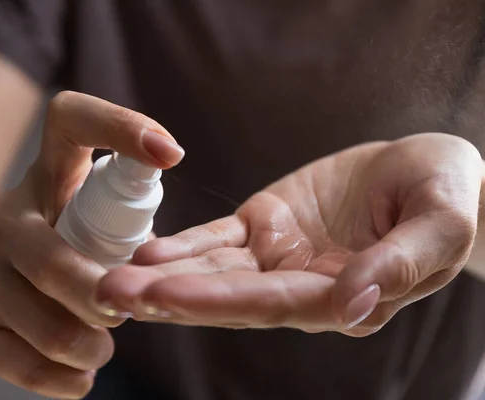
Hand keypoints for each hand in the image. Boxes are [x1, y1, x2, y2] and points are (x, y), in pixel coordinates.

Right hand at [0, 91, 183, 398]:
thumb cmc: (62, 236)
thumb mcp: (90, 210)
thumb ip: (128, 214)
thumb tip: (176, 260)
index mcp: (45, 173)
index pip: (71, 120)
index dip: (120, 126)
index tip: (170, 153)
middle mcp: (0, 214)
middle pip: (54, 261)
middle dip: (104, 296)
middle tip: (128, 309)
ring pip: (42, 322)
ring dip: (88, 344)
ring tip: (103, 347)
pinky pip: (14, 361)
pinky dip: (58, 378)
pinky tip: (79, 377)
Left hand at [96, 133, 482, 335]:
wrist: (427, 171)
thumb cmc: (445, 196)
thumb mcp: (438, 226)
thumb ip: (398, 267)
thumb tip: (353, 306)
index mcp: (339, 296)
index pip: (268, 304)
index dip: (214, 301)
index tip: (162, 296)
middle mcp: (297, 286)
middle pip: (225, 297)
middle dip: (167, 298)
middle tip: (107, 296)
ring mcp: (276, 257)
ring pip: (211, 271)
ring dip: (161, 275)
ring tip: (109, 278)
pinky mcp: (264, 225)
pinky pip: (217, 239)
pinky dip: (182, 246)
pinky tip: (145, 252)